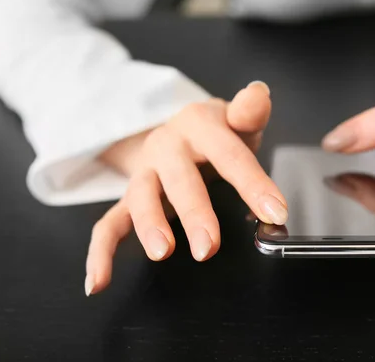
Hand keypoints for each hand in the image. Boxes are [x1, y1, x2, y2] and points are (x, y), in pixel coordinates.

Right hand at [85, 81, 287, 295]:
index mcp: (199, 125)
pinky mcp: (130, 197)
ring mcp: (146, 173)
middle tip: (209, 245)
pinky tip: (99, 282)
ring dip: (150, 225)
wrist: (179, 131)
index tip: (275, 212)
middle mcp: (168, 146)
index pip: (229, 155)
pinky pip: (109, 223)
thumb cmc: (215, 133)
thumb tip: (259, 93)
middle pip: (180, 179)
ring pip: (142, 198)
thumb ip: (249, 112)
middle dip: (194, 212)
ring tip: (163, 252)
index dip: (253, 184)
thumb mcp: (236, 120)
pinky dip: (100, 253)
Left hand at [322, 85, 374, 226]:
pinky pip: (367, 176)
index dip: (340, 204)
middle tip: (311, 169)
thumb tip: (335, 142)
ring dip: (340, 176)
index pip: (370, 218)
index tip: (317, 188)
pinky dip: (353, 164)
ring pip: (360, 191)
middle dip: (334, 188)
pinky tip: (342, 152)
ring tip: (320, 160)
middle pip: (360, 208)